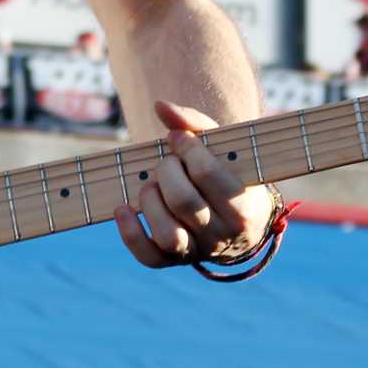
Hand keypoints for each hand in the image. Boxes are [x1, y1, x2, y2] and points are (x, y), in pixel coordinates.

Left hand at [114, 99, 279, 269]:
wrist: (241, 218)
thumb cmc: (230, 173)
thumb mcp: (224, 148)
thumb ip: (195, 123)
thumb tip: (160, 106)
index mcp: (244, 207)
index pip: (207, 174)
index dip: (186, 148)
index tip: (178, 138)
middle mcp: (223, 236)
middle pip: (184, 202)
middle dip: (167, 170)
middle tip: (168, 161)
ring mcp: (199, 252)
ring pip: (167, 235)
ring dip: (150, 201)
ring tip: (152, 185)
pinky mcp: (175, 261)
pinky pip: (148, 258)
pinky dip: (129, 233)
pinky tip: (122, 208)